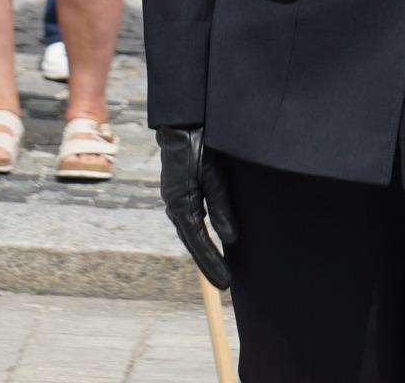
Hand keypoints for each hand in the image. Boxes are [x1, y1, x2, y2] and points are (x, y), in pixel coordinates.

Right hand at [156, 126, 236, 288]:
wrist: (183, 120)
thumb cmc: (199, 143)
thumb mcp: (213, 174)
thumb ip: (221, 205)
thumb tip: (230, 238)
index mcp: (180, 203)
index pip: (197, 242)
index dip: (212, 263)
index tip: (226, 282)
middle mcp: (174, 204)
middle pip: (192, 241)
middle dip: (208, 262)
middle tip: (225, 283)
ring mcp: (176, 197)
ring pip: (190, 232)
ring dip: (204, 250)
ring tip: (221, 269)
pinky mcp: (181, 190)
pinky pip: (191, 219)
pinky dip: (201, 234)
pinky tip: (212, 239)